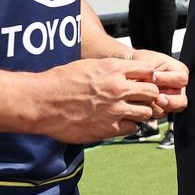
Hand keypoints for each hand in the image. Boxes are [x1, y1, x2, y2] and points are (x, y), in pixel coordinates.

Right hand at [37, 57, 162, 143]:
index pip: (148, 70)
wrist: (42, 102)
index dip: (148, 76)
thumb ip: (110, 69)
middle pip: (152, 91)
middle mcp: (117, 88)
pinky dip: (129, 125)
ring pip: (146, 112)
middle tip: (143, 97)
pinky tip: (120, 122)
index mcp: (113, 69)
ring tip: (133, 111)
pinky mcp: (108, 128)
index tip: (144, 80)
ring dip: (142, 111)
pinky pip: (132, 128)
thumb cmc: (60, 82)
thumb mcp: (88, 65)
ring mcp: (114, 110)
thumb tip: (124, 71)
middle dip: (150, 94)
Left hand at [131, 49, 189, 114]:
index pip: (181, 79)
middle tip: (157, 98)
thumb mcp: (148, 60)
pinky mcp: (160, 109)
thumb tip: (151, 82)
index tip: (153, 77)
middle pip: (181, 101)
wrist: (133, 69)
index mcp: (179, 72)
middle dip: (169, 101)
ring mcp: (170, 101)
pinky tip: (140, 102)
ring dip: (156, 106)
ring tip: (144, 99)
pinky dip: (149, 110)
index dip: (167, 79)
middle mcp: (178, 88)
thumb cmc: (143, 62)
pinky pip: (157, 114)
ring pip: (169, 110)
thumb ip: (151, 71)